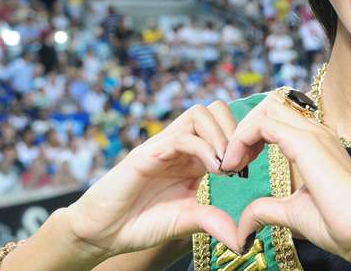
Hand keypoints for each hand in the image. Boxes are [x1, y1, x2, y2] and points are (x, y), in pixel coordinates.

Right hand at [65, 102, 240, 258]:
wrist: (102, 232)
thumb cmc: (141, 224)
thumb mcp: (186, 222)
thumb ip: (213, 222)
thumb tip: (244, 239)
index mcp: (193, 157)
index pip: (224, 127)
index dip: (241, 141)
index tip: (248, 167)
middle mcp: (180, 145)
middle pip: (214, 110)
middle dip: (234, 130)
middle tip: (239, 163)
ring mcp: (163, 146)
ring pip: (199, 114)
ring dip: (220, 135)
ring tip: (226, 167)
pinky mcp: (147, 153)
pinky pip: (181, 136)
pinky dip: (204, 148)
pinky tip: (214, 171)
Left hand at [220, 90, 350, 265]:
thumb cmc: (338, 225)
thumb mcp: (292, 213)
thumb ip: (267, 209)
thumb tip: (243, 223)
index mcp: (316, 143)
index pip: (276, 118)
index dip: (251, 136)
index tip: (237, 166)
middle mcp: (315, 131)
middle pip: (269, 106)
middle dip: (243, 128)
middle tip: (230, 161)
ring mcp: (313, 133)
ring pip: (265, 109)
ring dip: (241, 132)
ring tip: (230, 162)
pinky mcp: (306, 142)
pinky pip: (263, 124)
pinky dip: (242, 139)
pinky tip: (234, 165)